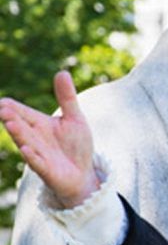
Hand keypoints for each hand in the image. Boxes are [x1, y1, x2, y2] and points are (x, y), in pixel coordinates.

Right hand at [0, 71, 98, 207]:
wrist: (83, 173)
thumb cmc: (76, 145)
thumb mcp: (75, 118)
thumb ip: (67, 98)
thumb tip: (62, 71)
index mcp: (39, 124)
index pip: (23, 112)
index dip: (13, 107)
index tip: (2, 101)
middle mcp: (34, 138)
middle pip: (21, 126)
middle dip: (12, 118)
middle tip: (2, 108)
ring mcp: (39, 154)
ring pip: (26, 142)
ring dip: (18, 134)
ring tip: (11, 124)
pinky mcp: (46, 170)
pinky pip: (37, 163)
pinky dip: (31, 156)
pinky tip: (25, 149)